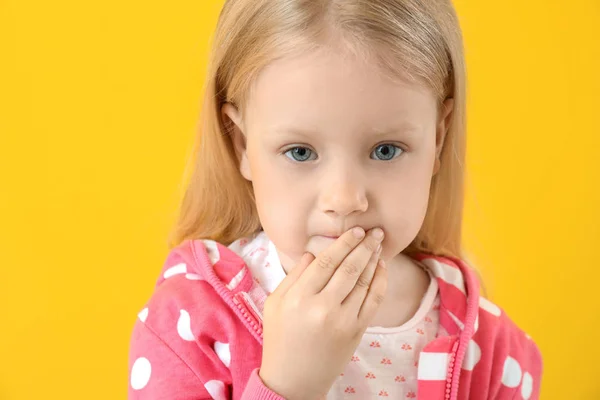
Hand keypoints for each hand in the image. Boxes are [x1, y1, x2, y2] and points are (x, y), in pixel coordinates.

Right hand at [259, 227, 386, 399]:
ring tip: (378, 243)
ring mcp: (343, 321)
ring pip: (364, 282)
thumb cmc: (280, 338)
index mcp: (299, 299)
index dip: (343, 243)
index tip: (354, 230)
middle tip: (374, 231)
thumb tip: (315, 253)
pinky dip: (380, 281)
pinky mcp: (356, 331)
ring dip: (374, 259)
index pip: (326, 262)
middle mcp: (323, 308)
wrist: (293, 380)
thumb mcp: (274, 304)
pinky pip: (374, 301)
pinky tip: (381, 267)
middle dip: (364, 246)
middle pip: (349, 268)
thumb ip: (293, 276)